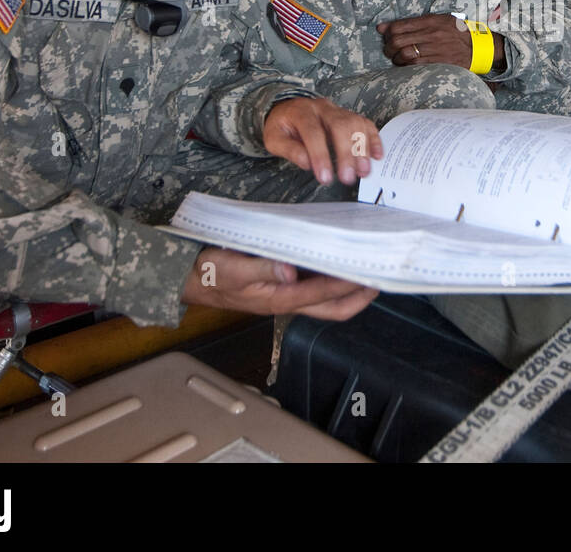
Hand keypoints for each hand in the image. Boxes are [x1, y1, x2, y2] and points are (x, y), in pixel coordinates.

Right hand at [181, 247, 377, 319]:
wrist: (190, 277)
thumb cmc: (209, 273)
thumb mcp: (230, 268)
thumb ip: (259, 268)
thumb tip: (289, 269)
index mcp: (278, 298)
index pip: (322, 295)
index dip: (348, 287)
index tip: (369, 276)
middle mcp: (288, 300)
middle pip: (333, 309)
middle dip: (359, 297)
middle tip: (380, 279)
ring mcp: (287, 295)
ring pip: (327, 300)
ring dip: (350, 288)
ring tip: (367, 268)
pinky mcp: (283, 286)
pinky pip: (316, 288)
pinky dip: (333, 278)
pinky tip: (339, 261)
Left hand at [263, 97, 383, 186]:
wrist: (288, 109)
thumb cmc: (283, 127)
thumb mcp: (274, 139)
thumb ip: (290, 150)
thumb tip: (307, 163)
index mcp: (301, 112)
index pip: (313, 132)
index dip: (320, 156)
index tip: (325, 177)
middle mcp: (322, 108)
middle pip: (340, 125)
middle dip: (346, 153)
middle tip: (348, 177)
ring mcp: (338, 110)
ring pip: (356, 122)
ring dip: (363, 148)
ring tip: (364, 171)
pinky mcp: (349, 116)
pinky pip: (366, 123)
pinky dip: (374, 139)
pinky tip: (377, 155)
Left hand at [378, 14, 503, 69]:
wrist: (476, 48)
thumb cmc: (454, 33)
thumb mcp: (437, 20)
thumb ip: (411, 23)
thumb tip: (381, 28)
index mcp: (431, 21)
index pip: (399, 26)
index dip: (388, 32)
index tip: (387, 36)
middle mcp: (433, 34)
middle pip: (399, 41)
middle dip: (389, 47)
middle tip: (390, 50)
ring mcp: (436, 50)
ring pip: (405, 55)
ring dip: (397, 58)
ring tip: (397, 58)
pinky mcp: (439, 63)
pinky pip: (416, 66)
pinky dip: (406, 66)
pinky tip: (406, 65)